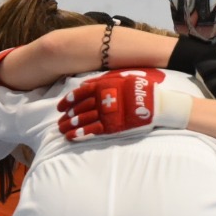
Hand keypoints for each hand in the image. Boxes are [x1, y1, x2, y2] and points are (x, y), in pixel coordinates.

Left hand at [57, 70, 190, 140]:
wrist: (156, 104)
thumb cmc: (141, 89)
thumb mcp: (122, 77)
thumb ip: (103, 80)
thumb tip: (84, 83)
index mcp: (104, 86)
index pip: (80, 93)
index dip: (68, 100)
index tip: (59, 106)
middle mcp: (102, 99)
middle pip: (79, 108)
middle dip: (67, 115)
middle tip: (58, 121)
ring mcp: (106, 114)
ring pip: (82, 120)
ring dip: (70, 126)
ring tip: (61, 130)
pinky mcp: (112, 127)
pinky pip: (92, 131)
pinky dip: (80, 134)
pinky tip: (70, 138)